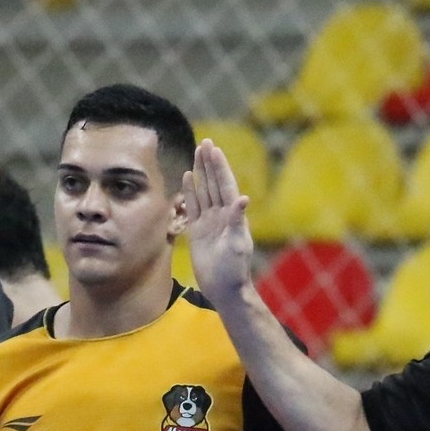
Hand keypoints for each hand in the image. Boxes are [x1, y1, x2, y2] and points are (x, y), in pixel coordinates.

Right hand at [181, 139, 254, 305]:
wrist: (224, 288)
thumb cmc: (234, 269)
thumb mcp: (238, 244)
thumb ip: (238, 221)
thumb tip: (243, 199)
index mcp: (233, 215)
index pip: (225, 185)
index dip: (219, 167)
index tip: (214, 149)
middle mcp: (221, 214)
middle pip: (214, 183)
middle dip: (210, 163)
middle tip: (205, 142)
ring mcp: (209, 221)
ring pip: (204, 191)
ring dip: (201, 173)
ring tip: (197, 153)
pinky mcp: (197, 231)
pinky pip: (193, 207)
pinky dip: (190, 192)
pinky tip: (186, 177)